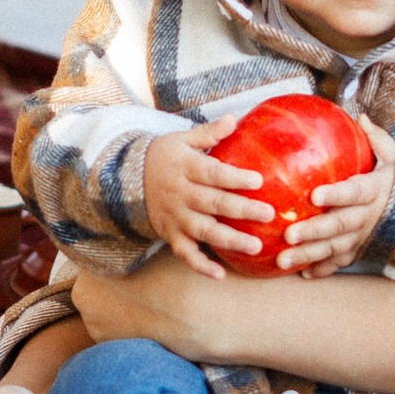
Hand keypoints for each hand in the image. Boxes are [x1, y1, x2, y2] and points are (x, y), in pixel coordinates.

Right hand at [140, 119, 274, 276]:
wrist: (126, 179)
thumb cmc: (164, 157)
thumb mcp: (181, 140)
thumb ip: (208, 134)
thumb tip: (233, 119)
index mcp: (185, 168)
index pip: (212, 173)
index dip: (234, 177)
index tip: (258, 180)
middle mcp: (180, 194)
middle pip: (213, 203)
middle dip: (241, 209)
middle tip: (268, 213)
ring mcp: (175, 217)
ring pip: (203, 231)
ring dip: (229, 240)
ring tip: (255, 246)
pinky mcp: (170, 235)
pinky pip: (185, 253)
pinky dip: (201, 265)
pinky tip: (220, 274)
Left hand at [279, 116, 394, 272]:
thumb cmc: (394, 180)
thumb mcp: (393, 157)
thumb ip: (377, 138)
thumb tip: (360, 116)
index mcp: (372, 191)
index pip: (354, 192)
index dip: (336, 195)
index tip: (315, 195)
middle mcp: (366, 216)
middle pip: (338, 225)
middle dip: (314, 232)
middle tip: (288, 235)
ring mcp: (360, 237)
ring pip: (333, 248)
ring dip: (308, 255)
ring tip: (282, 260)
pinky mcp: (357, 250)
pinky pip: (339, 262)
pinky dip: (323, 269)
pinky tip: (302, 274)